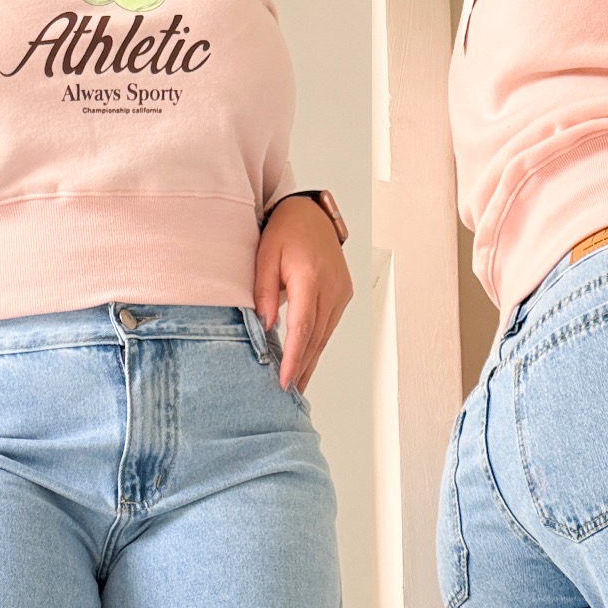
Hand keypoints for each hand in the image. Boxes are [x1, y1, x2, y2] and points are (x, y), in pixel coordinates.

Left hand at [253, 196, 352, 394]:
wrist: (311, 215)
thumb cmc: (285, 232)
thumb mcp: (264, 257)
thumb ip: (264, 293)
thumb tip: (265, 328)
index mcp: (310, 277)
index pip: (302, 327)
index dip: (293, 358)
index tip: (285, 380)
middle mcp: (331, 287)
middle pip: (315, 337)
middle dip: (301, 367)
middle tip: (288, 392)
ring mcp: (341, 293)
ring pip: (324, 335)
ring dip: (310, 361)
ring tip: (297, 384)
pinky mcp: (343, 295)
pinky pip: (329, 326)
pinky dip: (316, 345)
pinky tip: (306, 360)